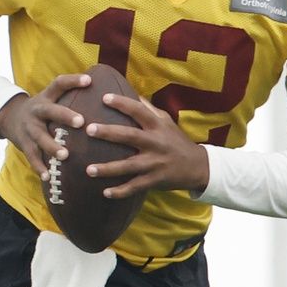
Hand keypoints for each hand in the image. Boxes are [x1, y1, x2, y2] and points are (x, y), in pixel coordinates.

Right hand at [0, 73, 91, 180]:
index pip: (59, 84)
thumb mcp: (52, 98)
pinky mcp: (24, 144)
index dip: (73, 81)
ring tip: (64, 154)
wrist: (9, 117)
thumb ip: (73, 96)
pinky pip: (32, 156)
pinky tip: (48, 176)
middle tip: (81, 122)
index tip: (89, 80)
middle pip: (50, 111)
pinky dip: (39, 167)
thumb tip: (108, 93)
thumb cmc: (44, 109)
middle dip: (65, 116)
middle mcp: (37, 111)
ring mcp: (29, 128)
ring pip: (40, 136)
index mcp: (47, 97)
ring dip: (52, 146)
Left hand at [82, 94, 209, 197]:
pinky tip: (105, 193)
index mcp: (157, 126)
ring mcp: (155, 163)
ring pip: (129, 166)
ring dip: (108, 168)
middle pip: (130, 136)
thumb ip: (149, 109)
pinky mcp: (155, 180)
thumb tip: (131, 93)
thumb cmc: (177, 141)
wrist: (198, 166)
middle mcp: (156, 143)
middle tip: (89, 129)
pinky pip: (135, 186)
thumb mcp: (167, 122)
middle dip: (109, 133)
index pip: (139, 111)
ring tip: (89, 170)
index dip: (123, 103)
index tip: (104, 98)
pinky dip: (121, 191)